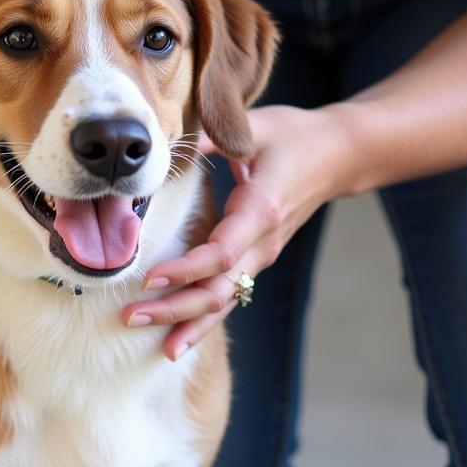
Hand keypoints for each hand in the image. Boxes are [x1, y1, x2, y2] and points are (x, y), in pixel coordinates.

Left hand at [122, 105, 352, 360]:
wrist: (337, 155)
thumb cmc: (293, 136)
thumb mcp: (256, 126)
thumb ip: (213, 135)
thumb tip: (168, 140)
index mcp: (261, 209)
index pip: (220, 254)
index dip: (185, 270)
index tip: (149, 278)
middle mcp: (264, 242)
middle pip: (219, 290)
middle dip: (174, 308)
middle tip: (129, 315)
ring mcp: (263, 255)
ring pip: (224, 301)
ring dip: (186, 322)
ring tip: (150, 338)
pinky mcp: (258, 259)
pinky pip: (229, 296)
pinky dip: (203, 320)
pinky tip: (176, 339)